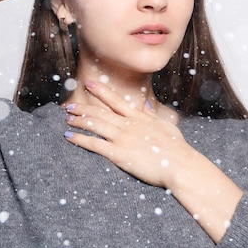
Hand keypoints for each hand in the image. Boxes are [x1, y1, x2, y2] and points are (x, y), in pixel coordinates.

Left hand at [63, 80, 191, 188]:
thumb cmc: (177, 149)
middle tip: (69, 106)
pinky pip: (94, 144)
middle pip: (100, 112)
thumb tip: (146, 106)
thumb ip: (153, 116)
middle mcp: (128, 124)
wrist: (180, 164)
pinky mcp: (119, 154)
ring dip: (78, 120)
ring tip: (67, 119)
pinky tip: (69, 137)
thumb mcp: (166, 127)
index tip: (88, 83)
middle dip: (83, 107)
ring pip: (94, 124)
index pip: (116, 100)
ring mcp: (123, 138)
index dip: (101, 91)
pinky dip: (79, 139)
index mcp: (139, 117)